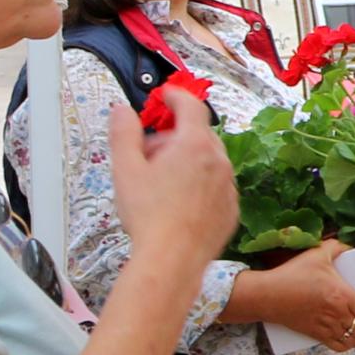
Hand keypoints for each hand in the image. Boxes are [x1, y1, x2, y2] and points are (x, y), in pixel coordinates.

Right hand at [108, 88, 238, 271]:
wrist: (171, 259)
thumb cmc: (149, 217)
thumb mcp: (125, 169)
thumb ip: (123, 133)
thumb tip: (122, 111)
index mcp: (195, 146)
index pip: (191, 106)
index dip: (176, 96)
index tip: (165, 96)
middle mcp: (219, 162)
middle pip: (197, 135)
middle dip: (173, 136)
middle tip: (148, 153)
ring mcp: (228, 186)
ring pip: (208, 161)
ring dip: (186, 161)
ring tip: (159, 182)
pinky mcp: (231, 208)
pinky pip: (215, 186)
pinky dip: (198, 184)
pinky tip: (176, 202)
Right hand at [258, 239, 354, 349]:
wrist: (266, 295)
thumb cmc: (291, 274)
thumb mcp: (317, 254)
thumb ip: (337, 248)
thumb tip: (350, 247)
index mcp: (341, 295)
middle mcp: (337, 314)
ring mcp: (326, 326)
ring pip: (353, 341)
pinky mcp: (314, 334)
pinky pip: (337, 346)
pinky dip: (348, 346)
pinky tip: (352, 340)